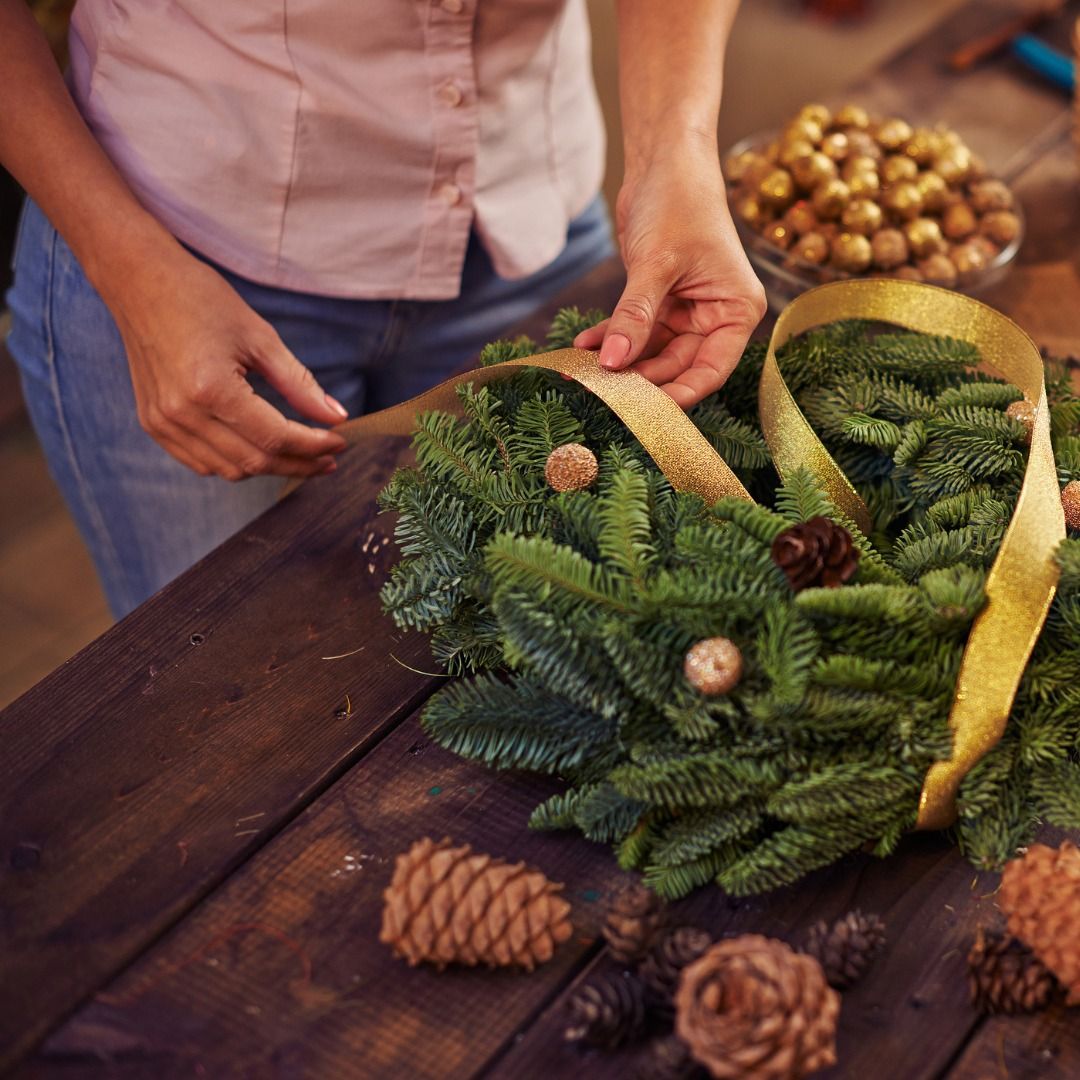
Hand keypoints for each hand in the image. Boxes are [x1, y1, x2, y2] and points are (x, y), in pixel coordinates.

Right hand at [108, 248, 347, 479]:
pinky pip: (200, 462)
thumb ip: (300, 384)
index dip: (313, 446)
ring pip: (228, 470)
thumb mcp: (261, 338)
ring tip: (300, 455)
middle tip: (328, 458)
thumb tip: (337, 417)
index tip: (340, 443)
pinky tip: (259, 450)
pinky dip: (234, 464)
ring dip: (268, 468)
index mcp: (211, 389)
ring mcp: (163, 422)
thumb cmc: (202, 299)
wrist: (139, 280)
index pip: (275, 438)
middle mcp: (182, 414)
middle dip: (298, 464)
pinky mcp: (153, 424)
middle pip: (254, 462)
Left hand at [574, 144, 765, 408]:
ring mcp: (686, 312)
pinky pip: (635, 331)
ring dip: (620, 360)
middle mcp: (716, 317)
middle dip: (641, 379)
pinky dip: (611, 338)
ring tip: (585, 370)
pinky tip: (584, 344)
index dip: (680, 393)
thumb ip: (636, 316)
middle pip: (677, 367)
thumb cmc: (679, 202)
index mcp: (736, 311)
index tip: (647, 412)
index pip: (711, 369)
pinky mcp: (659, 302)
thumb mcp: (656, 264)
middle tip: (604, 392)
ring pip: (651, 353)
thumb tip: (614, 362)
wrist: (664, 161)